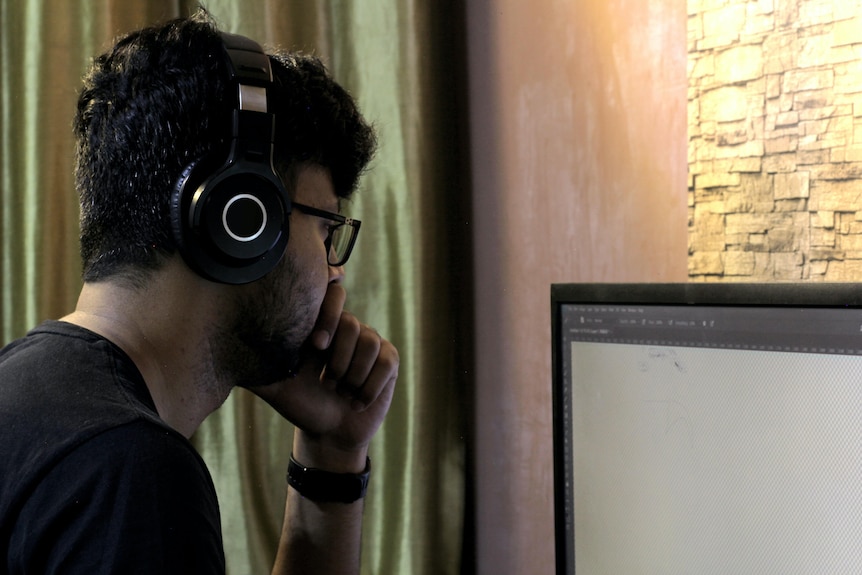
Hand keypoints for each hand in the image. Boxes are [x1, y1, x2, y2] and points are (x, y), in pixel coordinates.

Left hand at [251, 283, 398, 470]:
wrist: (330, 433)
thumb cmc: (301, 405)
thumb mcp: (274, 384)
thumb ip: (255, 365)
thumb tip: (226, 346)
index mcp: (321, 326)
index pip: (332, 295)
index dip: (328, 315)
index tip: (316, 346)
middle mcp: (348, 328)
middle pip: (351, 324)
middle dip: (338, 360)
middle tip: (327, 382)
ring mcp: (371, 342)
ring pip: (370, 344)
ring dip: (353, 378)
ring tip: (341, 394)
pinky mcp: (388, 360)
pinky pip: (386, 362)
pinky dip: (370, 387)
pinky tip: (357, 401)